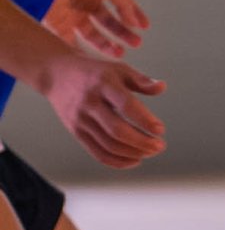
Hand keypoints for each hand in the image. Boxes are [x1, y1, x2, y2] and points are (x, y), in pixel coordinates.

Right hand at [30, 30, 166, 167]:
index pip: (126, 105)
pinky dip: (118, 161)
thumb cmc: (95, 71)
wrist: (57, 73)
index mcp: (103, 84)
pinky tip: (135, 160)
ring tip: (150, 152)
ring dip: (133, 153)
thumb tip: (162, 87)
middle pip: (117, 130)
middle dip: (141, 142)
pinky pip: (97, 152)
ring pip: (108, 145)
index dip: (145, 120)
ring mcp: (81, 119)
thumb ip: (140, 80)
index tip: (160, 130)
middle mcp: (90, 103)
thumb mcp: (118, 69)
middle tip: (160, 146)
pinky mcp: (76, 131)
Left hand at [48, 0, 149, 57]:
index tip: (144, 27)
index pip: (118, 5)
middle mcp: (84, 2)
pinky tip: (96, 57)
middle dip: (123, 33)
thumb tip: (135, 20)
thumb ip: (125, 3)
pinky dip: (84, 51)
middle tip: (136, 43)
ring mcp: (71, 15)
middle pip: (107, 22)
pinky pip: (73, 43)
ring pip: (92, 35)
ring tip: (120, 53)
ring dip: (107, 45)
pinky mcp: (58, 26)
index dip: (132, 15)